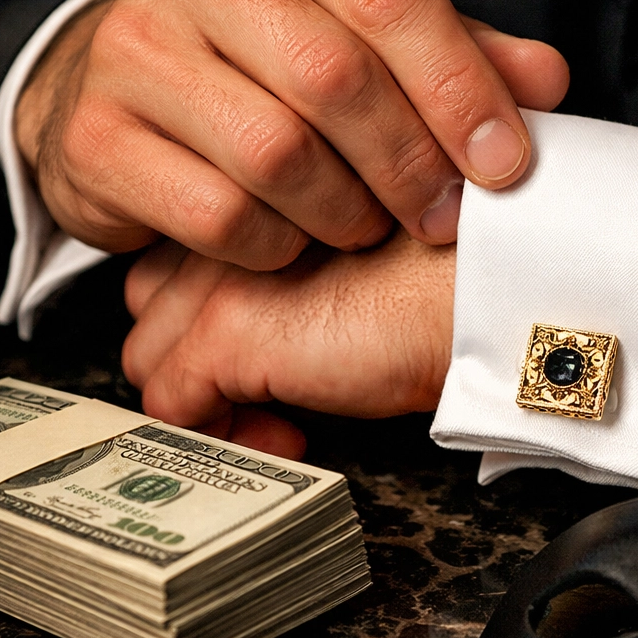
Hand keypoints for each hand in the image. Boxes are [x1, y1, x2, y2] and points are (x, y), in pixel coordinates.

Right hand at [16, 0, 568, 268]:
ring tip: (363, 224)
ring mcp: (132, 46)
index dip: (461, 90)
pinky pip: (222, 215)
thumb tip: (546, 83)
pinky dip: (277, 247)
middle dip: (410, 165)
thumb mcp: (362, 27)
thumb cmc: (267, 51)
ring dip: (345, 213)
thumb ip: (453, 49)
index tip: (505, 164)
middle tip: (441, 216)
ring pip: (279, 155)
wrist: (128, 83)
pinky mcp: (97, 137)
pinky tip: (291, 238)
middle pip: (336, 78)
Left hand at [121, 231, 454, 450]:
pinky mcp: (227, 332)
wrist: (487, 289)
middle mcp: (228, 231)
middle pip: (152, 299)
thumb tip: (289, 332)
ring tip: (275, 419)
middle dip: (193, 352)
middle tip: (260, 389)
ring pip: (150, 353)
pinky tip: (287, 435)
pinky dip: (220, 435)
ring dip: (205, 399)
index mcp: (258, 201)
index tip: (264, 349)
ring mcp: (218, 278)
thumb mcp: (366, 258)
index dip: (209, 311)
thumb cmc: (453, 269)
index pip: (183, 258)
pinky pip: (173, 403)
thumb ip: (307, 270)